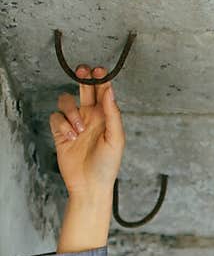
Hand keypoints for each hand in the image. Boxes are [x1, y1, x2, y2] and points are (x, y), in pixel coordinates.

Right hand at [49, 64, 125, 197]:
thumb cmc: (107, 165)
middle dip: (83, 79)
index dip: (101, 80)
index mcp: (106, 119)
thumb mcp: (116, 139)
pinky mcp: (61, 132)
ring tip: (79, 129)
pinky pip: (56, 117)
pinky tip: (70, 137)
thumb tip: (110, 91)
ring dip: (71, 111)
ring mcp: (74, 124)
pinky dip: (62, 124)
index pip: (103, 94)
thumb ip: (113, 115)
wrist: (90, 185)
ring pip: (66, 101)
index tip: (100, 70)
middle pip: (84, 90)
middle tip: (84, 70)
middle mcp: (90, 118)